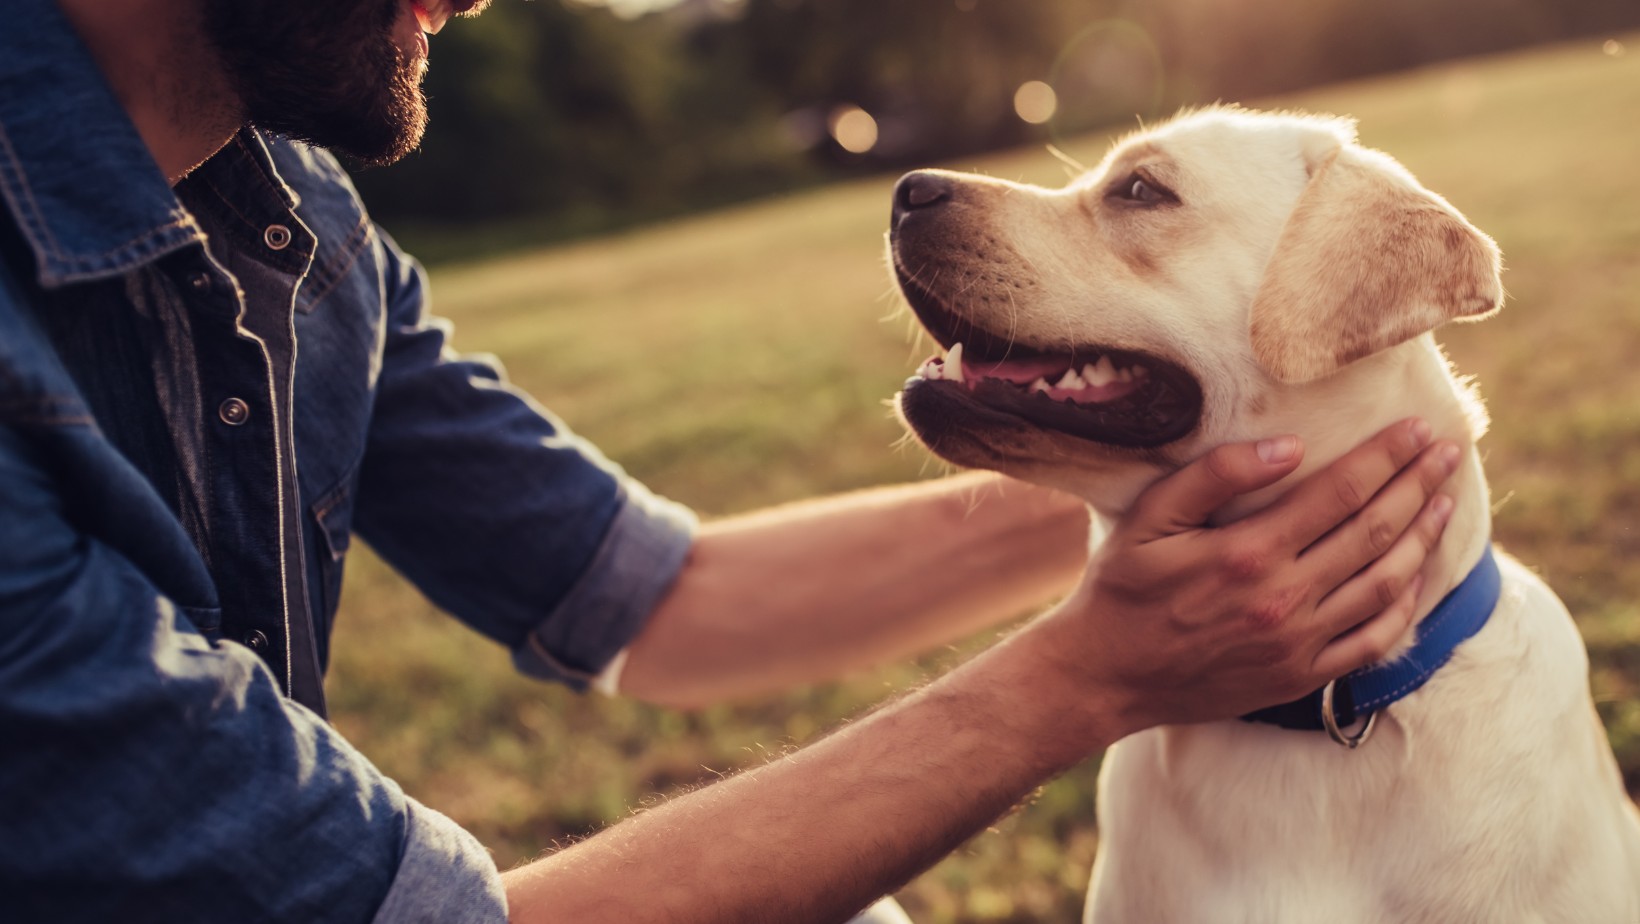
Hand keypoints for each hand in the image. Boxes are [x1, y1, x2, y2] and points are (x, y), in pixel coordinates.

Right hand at [1043, 418, 1459, 736]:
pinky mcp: (1300, 677)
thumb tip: (1289, 447)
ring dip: (1423, 538)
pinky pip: (1373, 640)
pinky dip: (1405, 605)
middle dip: (1418, 486)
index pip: (1341, 492)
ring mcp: (1298, 643)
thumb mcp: (1149, 519)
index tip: (1419, 428)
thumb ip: (1215, 476)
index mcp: (1248, 552)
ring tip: (1445, 502)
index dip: (1387, 456)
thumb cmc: (1122, 589)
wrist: (1105, 676)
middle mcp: (1283, 599)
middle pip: (1374, 532)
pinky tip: (1417, 575)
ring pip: (1385, 583)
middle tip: (1449, 453)